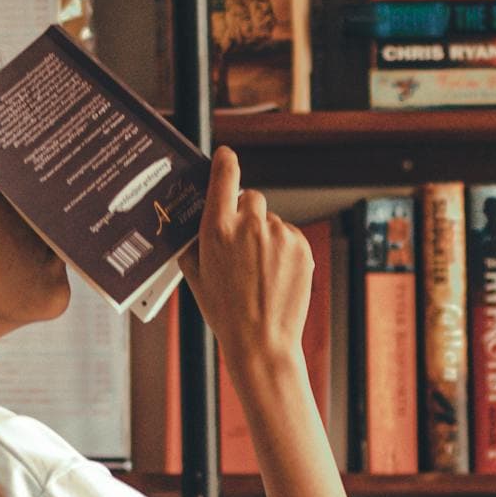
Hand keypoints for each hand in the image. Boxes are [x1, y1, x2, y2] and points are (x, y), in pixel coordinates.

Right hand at [182, 146, 311, 379]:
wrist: (261, 340)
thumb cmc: (224, 311)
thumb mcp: (195, 276)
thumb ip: (194, 242)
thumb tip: (195, 220)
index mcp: (218, 228)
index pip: (224, 176)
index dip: (225, 162)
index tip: (226, 156)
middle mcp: (250, 225)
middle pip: (250, 197)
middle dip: (245, 211)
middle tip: (240, 240)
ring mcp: (279, 235)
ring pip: (270, 220)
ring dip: (264, 234)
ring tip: (258, 269)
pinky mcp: (301, 246)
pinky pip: (288, 235)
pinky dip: (282, 248)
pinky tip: (273, 274)